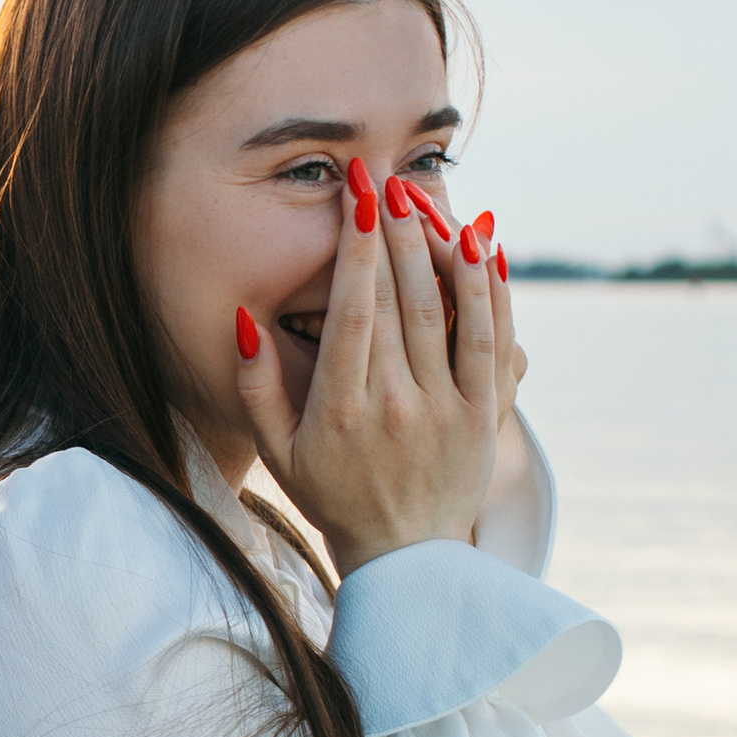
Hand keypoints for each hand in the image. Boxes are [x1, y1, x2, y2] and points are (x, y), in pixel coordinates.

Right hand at [238, 166, 505, 570]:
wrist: (405, 555)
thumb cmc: (332, 495)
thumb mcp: (276, 448)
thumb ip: (254, 384)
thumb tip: (244, 320)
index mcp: (341, 409)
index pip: (352, 309)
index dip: (355, 245)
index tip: (355, 196)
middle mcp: (396, 404)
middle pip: (398, 298)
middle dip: (392, 230)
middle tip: (385, 180)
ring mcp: (446, 409)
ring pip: (446, 310)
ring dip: (437, 247)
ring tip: (423, 201)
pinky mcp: (484, 414)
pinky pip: (491, 340)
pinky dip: (489, 289)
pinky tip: (481, 247)